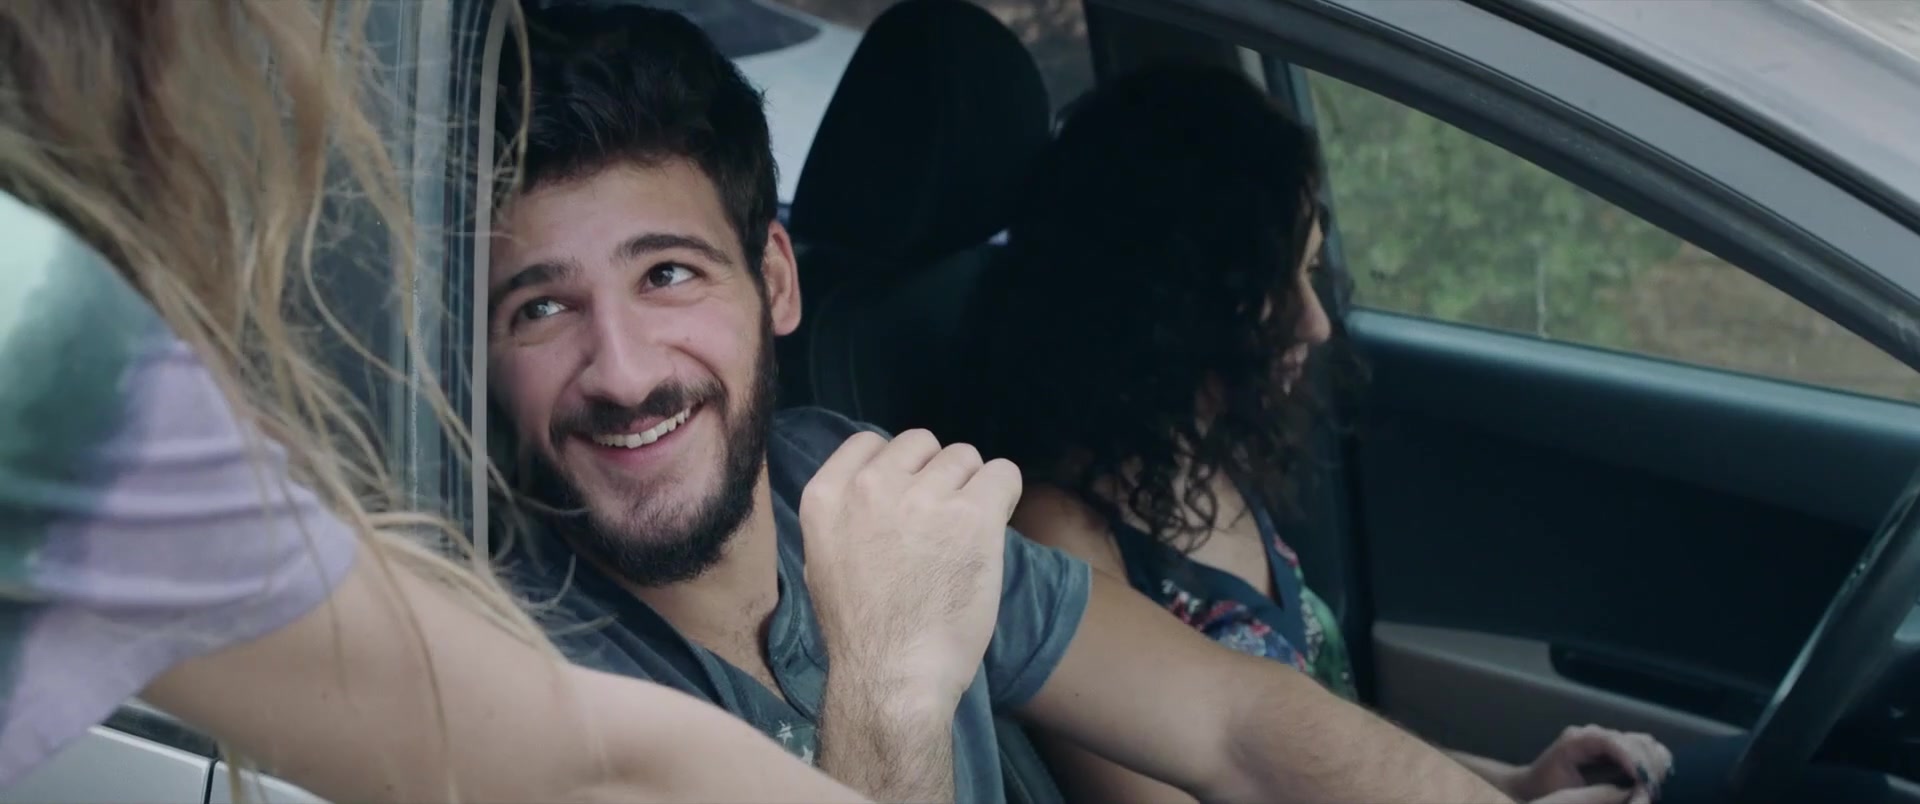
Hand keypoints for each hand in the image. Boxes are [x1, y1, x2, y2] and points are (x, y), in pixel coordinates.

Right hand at [799, 429, 1018, 710]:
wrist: (892, 675)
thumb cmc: (861, 632)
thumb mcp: (823, 561)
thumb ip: (846, 516)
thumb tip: (879, 490)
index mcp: (826, 495)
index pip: (869, 442)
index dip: (896, 469)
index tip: (905, 500)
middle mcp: (870, 485)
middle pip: (921, 444)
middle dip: (934, 476)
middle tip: (938, 523)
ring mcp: (923, 497)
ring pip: (964, 457)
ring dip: (969, 490)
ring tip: (963, 536)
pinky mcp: (972, 515)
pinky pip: (1004, 473)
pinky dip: (1004, 495)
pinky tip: (993, 527)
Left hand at [1511, 724, 1672, 803]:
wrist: (1533, 784)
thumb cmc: (1545, 790)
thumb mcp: (1566, 794)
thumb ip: (1598, 793)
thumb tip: (1633, 794)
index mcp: (1576, 741)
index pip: (1612, 741)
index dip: (1632, 759)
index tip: (1644, 782)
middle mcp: (1594, 734)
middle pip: (1633, 740)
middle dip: (1649, 766)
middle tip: (1654, 792)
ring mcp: (1606, 738)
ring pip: (1643, 741)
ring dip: (1656, 764)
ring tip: (1657, 788)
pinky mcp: (1617, 747)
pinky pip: (1644, 747)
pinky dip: (1657, 761)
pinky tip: (1659, 779)